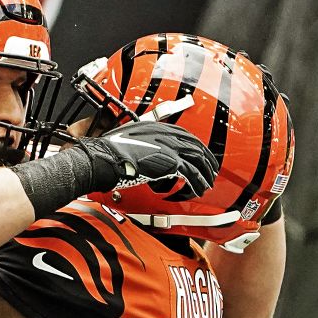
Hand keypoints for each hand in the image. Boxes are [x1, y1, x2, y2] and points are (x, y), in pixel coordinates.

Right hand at [73, 120, 219, 197]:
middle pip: (196, 146)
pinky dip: (197, 183)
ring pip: (198, 160)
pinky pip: (192, 174)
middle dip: (206, 160)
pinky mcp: (170, 162)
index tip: (200, 155)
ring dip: (205, 173)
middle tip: (211, 170)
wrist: (106, 158)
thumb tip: (143, 154)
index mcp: (156, 127)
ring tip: (207, 184)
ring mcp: (170, 147)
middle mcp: (166, 134)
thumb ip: (141, 143)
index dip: (195, 146)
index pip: (184, 135)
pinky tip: (198, 190)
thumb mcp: (127, 140)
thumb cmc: (110, 152)